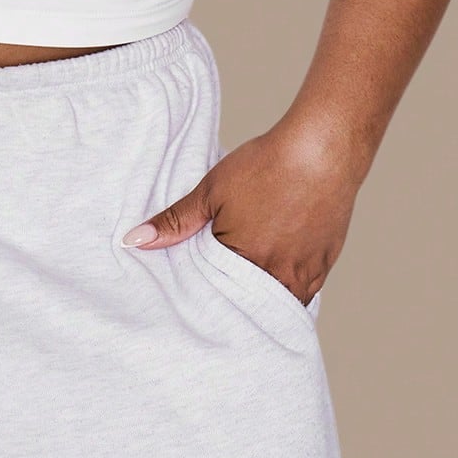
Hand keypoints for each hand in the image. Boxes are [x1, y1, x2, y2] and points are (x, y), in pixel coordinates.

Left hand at [120, 118, 359, 305]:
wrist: (322, 151)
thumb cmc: (266, 166)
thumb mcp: (211, 190)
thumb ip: (175, 220)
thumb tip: (134, 241)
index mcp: (242, 262)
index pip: (213, 297)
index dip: (201, 296)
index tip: (190, 297)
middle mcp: (277, 277)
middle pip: (245, 306)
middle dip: (230, 305)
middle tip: (215, 297)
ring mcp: (304, 274)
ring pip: (275, 304)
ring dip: (259, 300)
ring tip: (242, 287)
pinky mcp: (323, 267)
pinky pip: (301, 294)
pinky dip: (285, 290)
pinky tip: (272, 275)